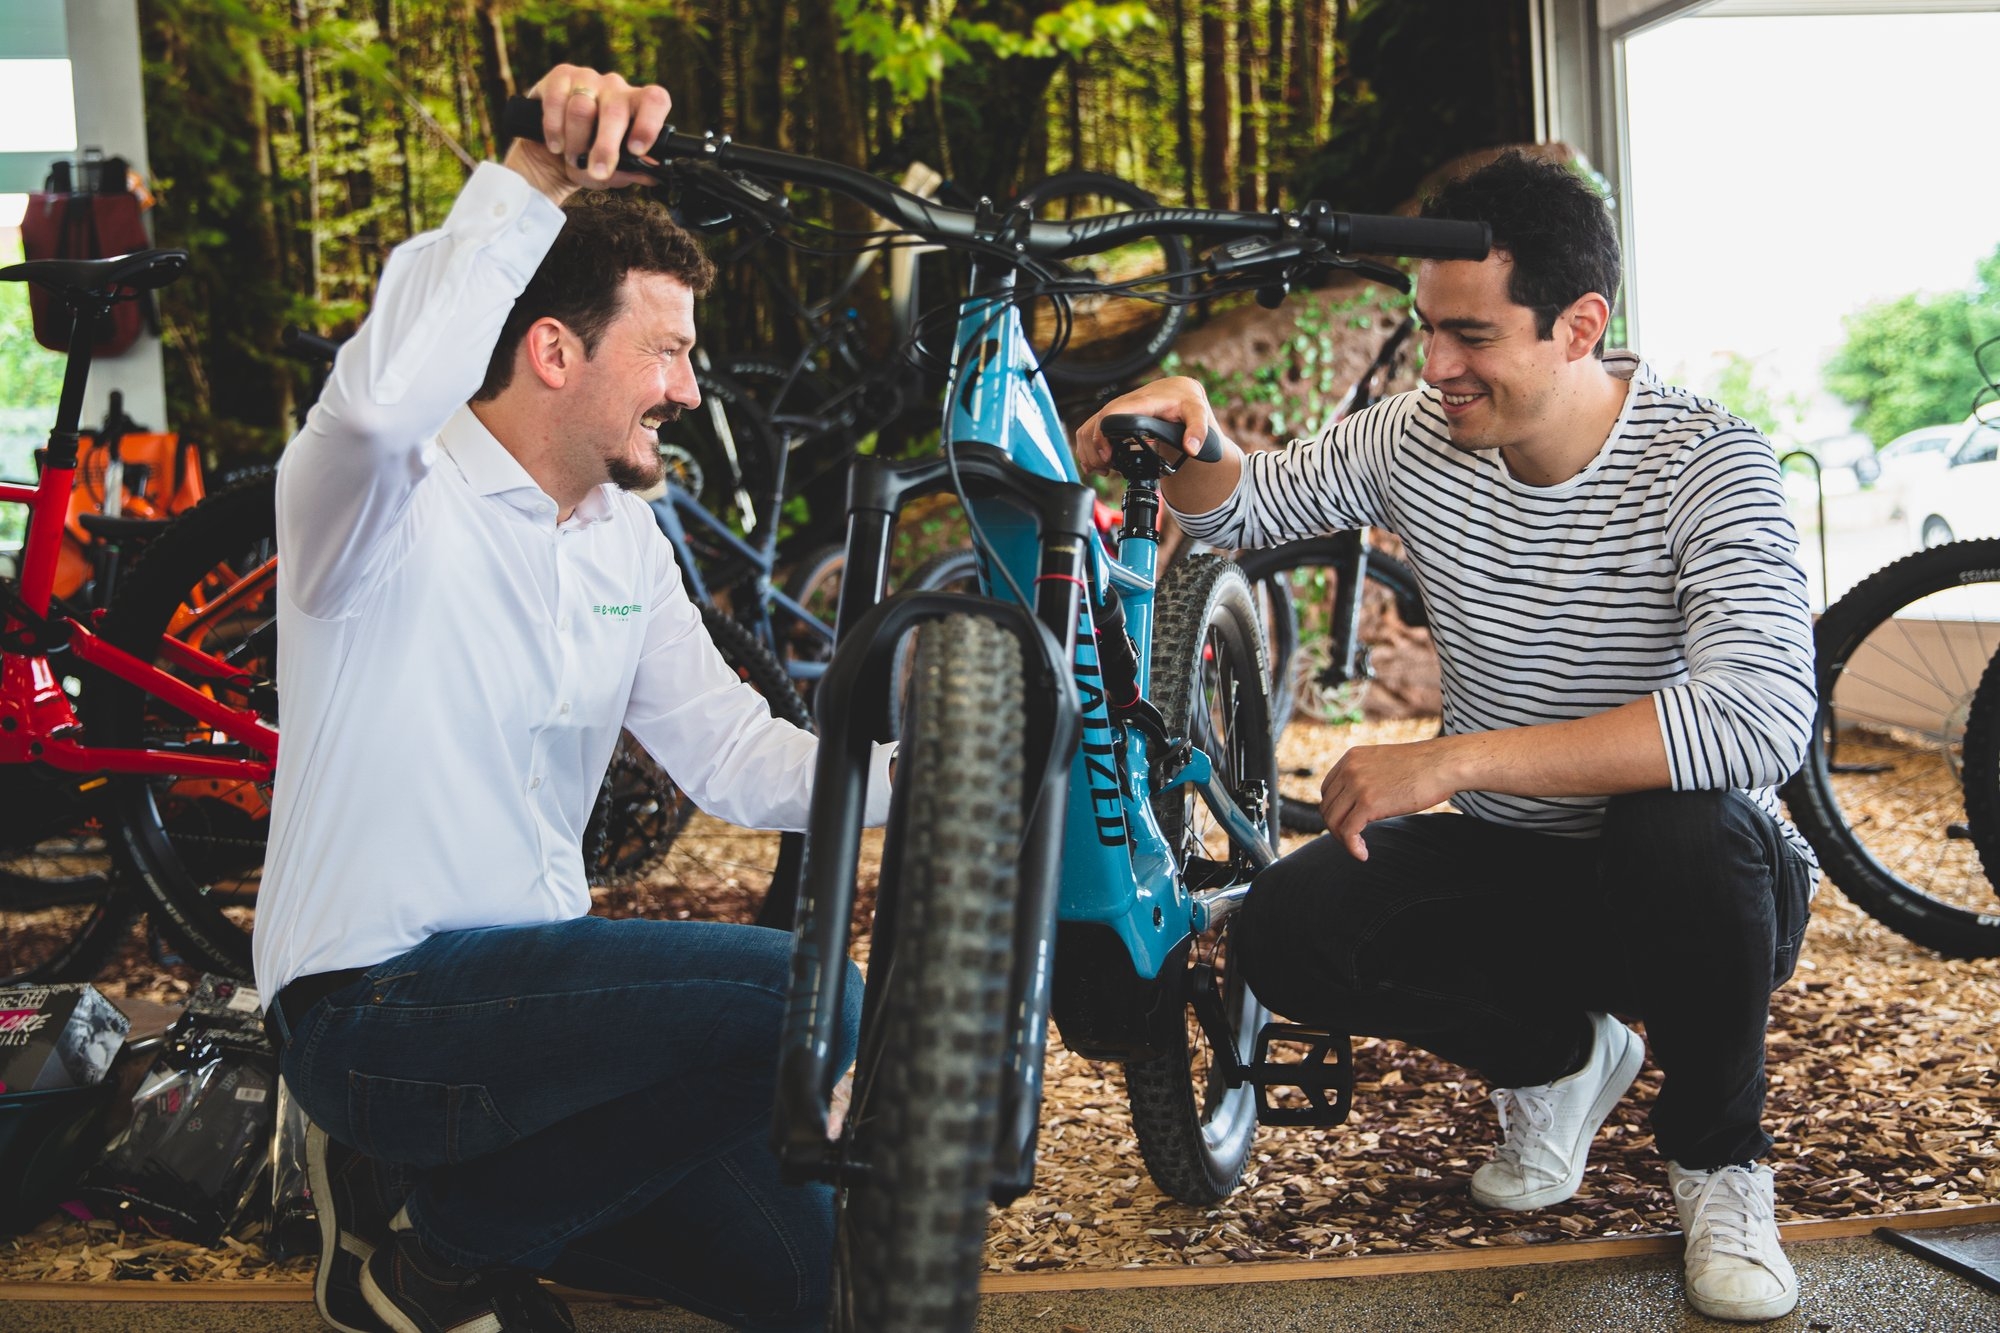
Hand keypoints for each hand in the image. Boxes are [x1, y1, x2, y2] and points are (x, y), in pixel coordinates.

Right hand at [504, 65, 673, 203]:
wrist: (553, 155)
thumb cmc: (590, 159)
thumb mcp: (613, 172)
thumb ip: (633, 172)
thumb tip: (651, 173)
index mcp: (637, 107)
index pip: (655, 100)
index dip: (648, 124)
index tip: (637, 150)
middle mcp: (615, 87)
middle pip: (614, 111)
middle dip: (605, 147)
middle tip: (598, 171)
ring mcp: (588, 78)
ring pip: (582, 109)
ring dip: (576, 142)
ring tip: (572, 158)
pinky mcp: (561, 76)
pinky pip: (556, 102)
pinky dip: (554, 129)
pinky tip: (556, 145)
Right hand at [1072, 376, 1220, 476]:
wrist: (1178, 391)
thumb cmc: (1184, 401)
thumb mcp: (1197, 412)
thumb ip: (1198, 430)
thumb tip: (1191, 449)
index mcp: (1141, 403)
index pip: (1110, 414)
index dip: (1102, 435)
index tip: (1108, 456)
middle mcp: (1123, 405)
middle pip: (1094, 425)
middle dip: (1093, 451)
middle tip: (1105, 469)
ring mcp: (1115, 411)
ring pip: (1087, 428)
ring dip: (1087, 451)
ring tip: (1101, 469)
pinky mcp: (1112, 417)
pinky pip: (1089, 430)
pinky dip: (1087, 448)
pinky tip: (1099, 463)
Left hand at [1317, 737, 1461, 860]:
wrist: (1444, 764)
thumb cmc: (1423, 767)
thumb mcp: (1385, 765)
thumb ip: (1368, 777)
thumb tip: (1361, 803)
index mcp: (1352, 758)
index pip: (1327, 790)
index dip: (1335, 810)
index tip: (1348, 824)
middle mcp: (1349, 769)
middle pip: (1327, 807)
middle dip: (1337, 827)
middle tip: (1354, 840)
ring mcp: (1357, 785)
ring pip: (1333, 821)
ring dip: (1343, 840)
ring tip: (1360, 849)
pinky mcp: (1369, 803)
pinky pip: (1348, 832)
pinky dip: (1352, 848)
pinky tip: (1363, 855)